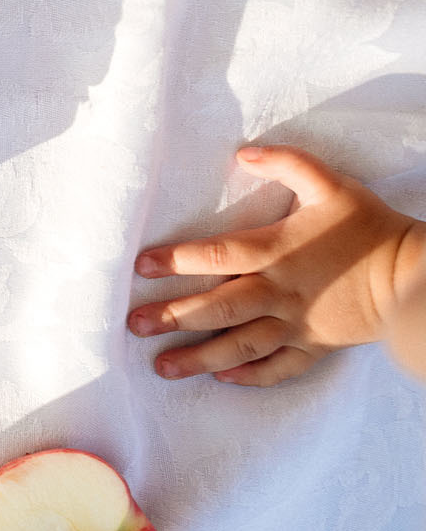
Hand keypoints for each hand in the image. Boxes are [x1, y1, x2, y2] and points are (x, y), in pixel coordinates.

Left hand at [127, 145, 425, 386]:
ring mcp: (297, 323)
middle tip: (134, 326)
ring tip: (162, 368)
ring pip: (241, 345)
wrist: (417, 275)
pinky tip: (223, 379)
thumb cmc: (370, 227)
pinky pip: (280, 368)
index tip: (140, 267)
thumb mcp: (331, 184)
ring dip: (200, 358)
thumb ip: (288, 164)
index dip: (175, 260)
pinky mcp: (317, 346)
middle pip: (218, 307)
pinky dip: (252, 376)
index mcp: (276, 251)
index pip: (215, 255)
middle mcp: (279, 292)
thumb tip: (244, 152)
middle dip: (173, 317)